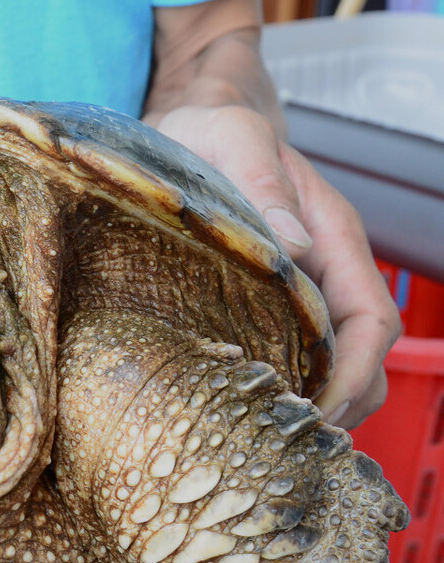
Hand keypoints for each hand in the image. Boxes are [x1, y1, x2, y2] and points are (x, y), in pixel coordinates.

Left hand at [148, 105, 400, 428]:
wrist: (191, 121)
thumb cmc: (210, 129)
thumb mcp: (231, 139)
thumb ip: (261, 181)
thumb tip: (296, 246)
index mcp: (331, 236)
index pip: (371, 320)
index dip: (356, 372)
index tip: (320, 409)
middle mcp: (323, 268)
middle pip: (362, 356)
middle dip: (340, 404)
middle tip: (286, 442)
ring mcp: (298, 287)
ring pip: (332, 362)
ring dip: (315, 401)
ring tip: (265, 436)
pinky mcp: (264, 299)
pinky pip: (292, 352)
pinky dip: (284, 386)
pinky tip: (243, 406)